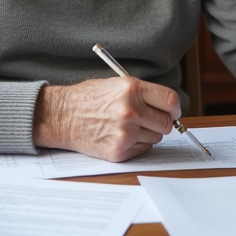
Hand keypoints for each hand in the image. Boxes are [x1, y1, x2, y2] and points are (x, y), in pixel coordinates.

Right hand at [33, 77, 180, 161]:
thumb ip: (143, 94)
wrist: (61, 115)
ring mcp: (125, 132)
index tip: (172, 111)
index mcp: (132, 89)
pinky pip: (142, 150)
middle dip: (161, 123)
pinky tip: (119, 136)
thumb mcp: (116, 84)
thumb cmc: (87, 98)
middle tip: (149, 120)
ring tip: (127, 126)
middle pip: (166, 123)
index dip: (174, 108)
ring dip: (146, 134)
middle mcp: (131, 110)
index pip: (170, 101)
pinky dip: (135, 145)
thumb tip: (168, 107)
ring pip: (155, 138)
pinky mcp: (119, 150)